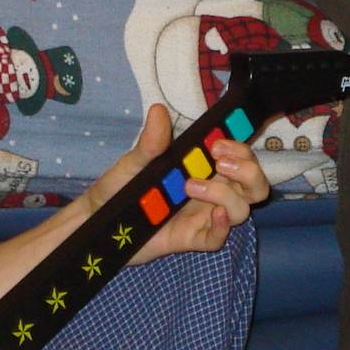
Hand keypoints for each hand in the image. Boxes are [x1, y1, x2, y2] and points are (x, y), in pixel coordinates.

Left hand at [85, 105, 269, 263]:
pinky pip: (217, 238)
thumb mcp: (134, 161)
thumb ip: (151, 142)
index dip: (242, 150)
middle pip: (253, 185)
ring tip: (190, 186)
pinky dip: (222, 227)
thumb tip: (158, 110)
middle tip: (219, 162)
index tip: (220, 144)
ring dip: (225, 195)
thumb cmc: (118, 186)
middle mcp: (209, 191)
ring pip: (241, 209)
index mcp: (202, 167)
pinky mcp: (190, 239)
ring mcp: (201, 216)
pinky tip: (215, 215)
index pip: (240, 158)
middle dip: (248, 171)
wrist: (96, 219)